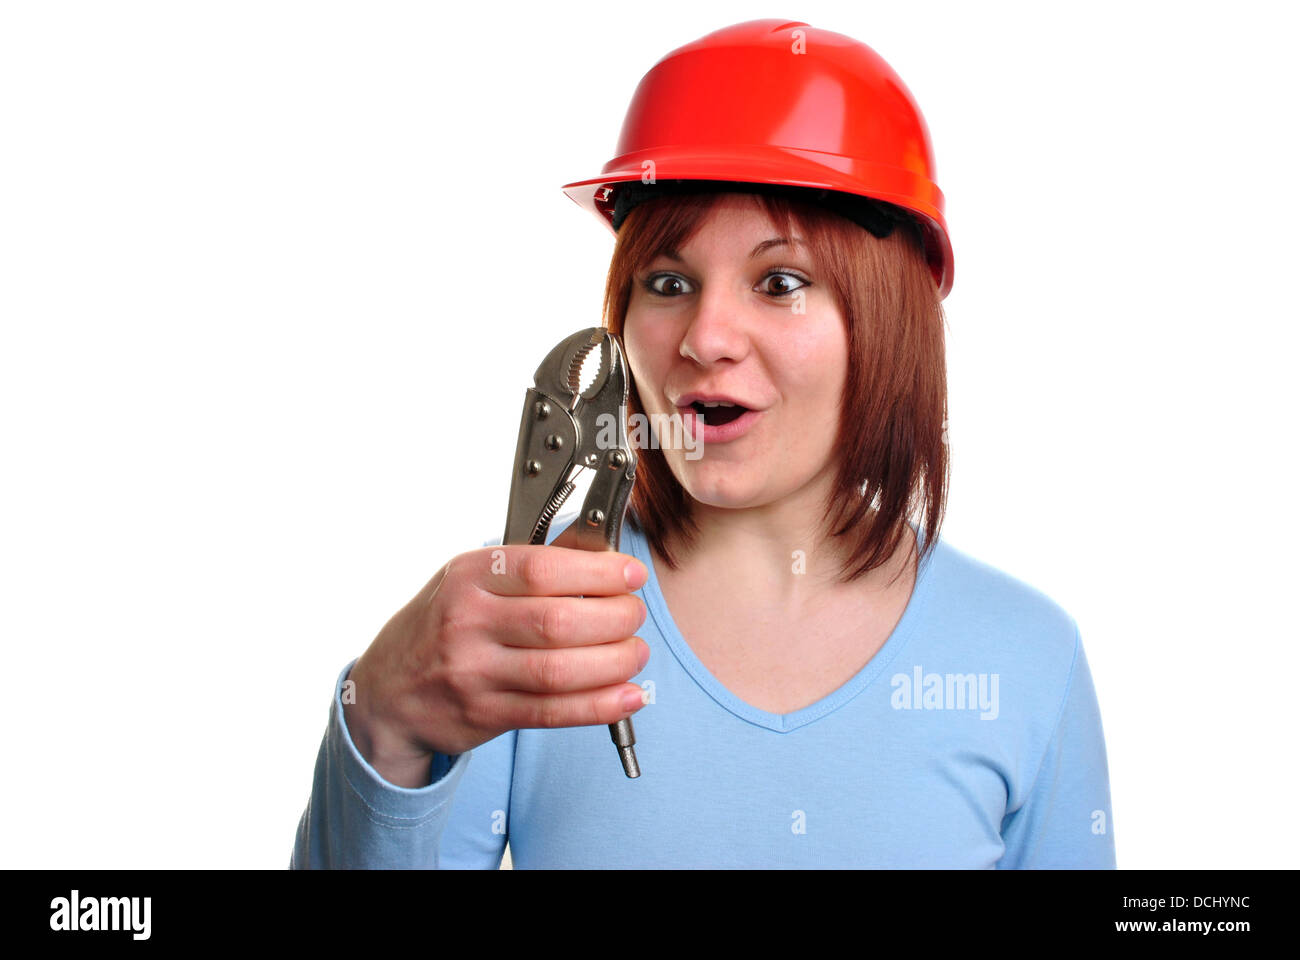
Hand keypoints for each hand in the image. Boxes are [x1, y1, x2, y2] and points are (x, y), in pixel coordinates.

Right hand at [343, 522, 649, 785]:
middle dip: (615, 618)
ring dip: (614, 662)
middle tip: (634, 616)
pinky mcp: (485, 714)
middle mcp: (467, 622)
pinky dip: (599, 705)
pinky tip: (628, 695)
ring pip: (559, 669)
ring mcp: (473, 672)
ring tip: (636, 653)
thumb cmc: (441, 626)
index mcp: (469, 576)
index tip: (631, 575)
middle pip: (558, 620)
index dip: (598, 572)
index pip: (542, 569)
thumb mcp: (472, 581)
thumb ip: (531, 568)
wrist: (386, 691)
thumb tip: (602, 554)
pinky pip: (553, 712)